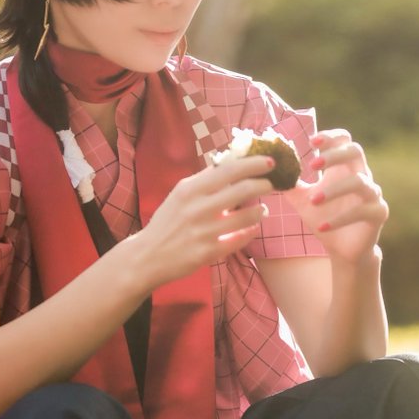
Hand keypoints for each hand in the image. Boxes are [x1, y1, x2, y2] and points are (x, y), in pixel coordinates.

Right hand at [133, 155, 275, 287]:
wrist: (148, 256)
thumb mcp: (180, 194)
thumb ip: (205, 180)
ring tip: (262, 209)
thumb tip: (233, 161)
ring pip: (247, 216)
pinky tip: (253, 227)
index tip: (270, 162)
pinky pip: (241, 239)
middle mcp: (198, 208)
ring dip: (260, 210)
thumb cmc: (168, 221)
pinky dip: (252, 231)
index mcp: (190, 189)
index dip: (253, 164)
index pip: (229, 170)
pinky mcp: (209, 252)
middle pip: (243, 190)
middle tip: (271, 185)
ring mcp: (204, 231)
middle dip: (264, 185)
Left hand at [284, 129, 387, 264]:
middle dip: (334, 154)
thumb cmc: (324, 218)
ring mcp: (373, 194)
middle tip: (312, 165)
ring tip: (313, 201)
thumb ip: (290, 183)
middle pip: (355, 151)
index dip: (330, 137)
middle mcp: (361, 176)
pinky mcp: (378, 213)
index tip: (311, 142)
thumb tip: (270, 168)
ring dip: (334, 189)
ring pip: (359, 181)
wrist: (342, 249)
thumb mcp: (302, 200)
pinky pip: (362, 210)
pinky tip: (322, 227)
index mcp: (344, 168)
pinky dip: (340, 218)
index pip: (344, 140)